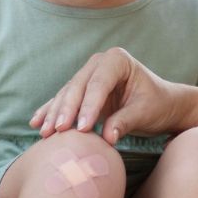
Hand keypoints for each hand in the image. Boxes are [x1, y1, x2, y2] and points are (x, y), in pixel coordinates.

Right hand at [28, 47, 187, 143]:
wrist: (162, 105)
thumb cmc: (157, 105)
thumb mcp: (145, 112)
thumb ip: (125, 122)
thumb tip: (106, 138)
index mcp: (117, 60)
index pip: (98, 84)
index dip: (88, 106)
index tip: (81, 129)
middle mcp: (99, 63)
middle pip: (78, 87)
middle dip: (66, 110)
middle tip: (57, 131)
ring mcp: (88, 75)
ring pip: (67, 95)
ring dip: (55, 114)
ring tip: (45, 133)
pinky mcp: (82, 91)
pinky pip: (63, 101)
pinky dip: (50, 112)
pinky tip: (36, 123)